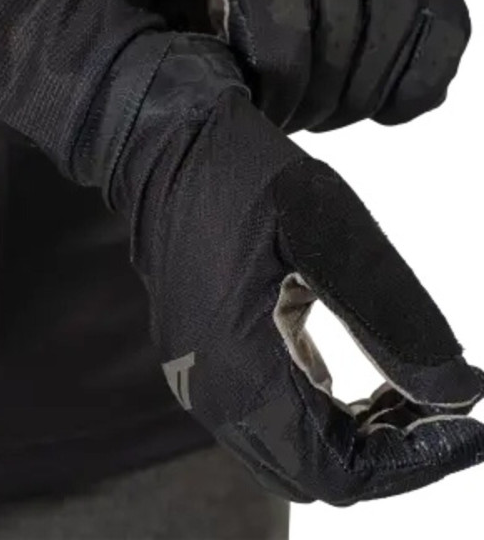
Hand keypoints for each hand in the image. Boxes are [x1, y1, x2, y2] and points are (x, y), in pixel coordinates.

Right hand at [76, 33, 483, 502]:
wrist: (166, 145)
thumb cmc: (248, 179)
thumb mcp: (334, 236)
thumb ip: (395, 323)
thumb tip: (462, 397)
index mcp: (240, 370)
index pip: (340, 470)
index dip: (414, 463)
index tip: (469, 426)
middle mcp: (210, 390)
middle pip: (314, 473)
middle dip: (388, 454)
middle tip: (439, 403)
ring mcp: (197, 375)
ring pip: (288, 451)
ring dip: (353, 436)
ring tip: (405, 389)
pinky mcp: (197, 355)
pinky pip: (264, 417)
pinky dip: (319, 414)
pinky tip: (350, 376)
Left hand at [153, 0, 470, 131]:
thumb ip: (178, 20)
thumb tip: (153, 76)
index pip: (281, 64)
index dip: (273, 103)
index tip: (262, 110)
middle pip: (332, 81)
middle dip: (307, 111)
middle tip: (293, 111)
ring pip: (380, 82)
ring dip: (349, 108)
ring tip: (325, 103)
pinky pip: (432, 70)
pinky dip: (403, 96)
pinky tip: (373, 92)